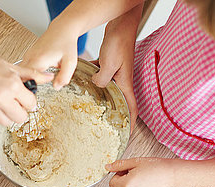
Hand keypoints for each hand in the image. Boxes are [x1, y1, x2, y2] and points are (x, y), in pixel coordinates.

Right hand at [0, 38, 52, 125]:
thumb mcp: (9, 65)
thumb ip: (30, 74)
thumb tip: (48, 78)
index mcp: (11, 85)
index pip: (31, 105)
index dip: (28, 101)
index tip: (23, 98)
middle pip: (20, 118)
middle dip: (19, 111)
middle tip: (12, 101)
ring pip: (5, 122)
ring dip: (5, 114)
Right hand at [22, 21, 78, 89]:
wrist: (62, 29)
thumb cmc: (66, 43)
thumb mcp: (70, 62)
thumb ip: (64, 77)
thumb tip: (56, 87)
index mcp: (39, 60)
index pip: (29, 80)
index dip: (32, 89)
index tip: (39, 91)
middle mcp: (30, 57)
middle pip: (22, 77)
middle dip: (27, 86)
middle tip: (36, 89)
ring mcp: (27, 55)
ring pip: (20, 73)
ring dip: (26, 79)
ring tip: (36, 82)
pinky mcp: (27, 55)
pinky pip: (23, 68)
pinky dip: (27, 74)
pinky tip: (36, 75)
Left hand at [91, 8, 140, 127]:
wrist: (120, 24)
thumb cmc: (119, 42)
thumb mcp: (109, 63)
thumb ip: (102, 78)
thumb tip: (96, 85)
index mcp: (125, 83)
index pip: (132, 107)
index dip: (132, 122)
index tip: (128, 134)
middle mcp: (122, 80)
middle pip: (119, 101)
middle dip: (115, 114)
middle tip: (105, 125)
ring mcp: (115, 72)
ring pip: (107, 89)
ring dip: (101, 97)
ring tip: (90, 107)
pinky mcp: (109, 65)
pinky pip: (100, 76)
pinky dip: (93, 79)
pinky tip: (83, 80)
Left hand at [106, 158, 174, 186]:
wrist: (171, 175)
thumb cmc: (155, 166)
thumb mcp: (134, 162)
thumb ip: (118, 165)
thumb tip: (107, 167)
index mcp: (127, 185)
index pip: (111, 183)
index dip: (117, 176)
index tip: (125, 171)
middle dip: (123, 181)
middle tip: (135, 173)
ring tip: (142, 179)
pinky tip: (146, 185)